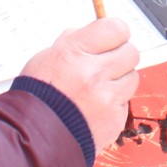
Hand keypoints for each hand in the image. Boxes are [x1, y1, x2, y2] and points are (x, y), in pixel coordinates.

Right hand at [19, 17, 139, 150]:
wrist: (33, 137)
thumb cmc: (37, 96)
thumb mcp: (47, 58)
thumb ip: (74, 42)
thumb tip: (94, 34)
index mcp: (74, 52)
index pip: (116, 28)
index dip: (115, 33)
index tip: (111, 39)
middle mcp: (93, 73)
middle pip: (130, 52)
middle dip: (120, 55)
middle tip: (106, 64)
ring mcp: (106, 98)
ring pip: (132, 77)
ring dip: (120, 80)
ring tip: (99, 88)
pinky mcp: (114, 119)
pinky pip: (126, 102)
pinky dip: (115, 103)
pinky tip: (96, 107)